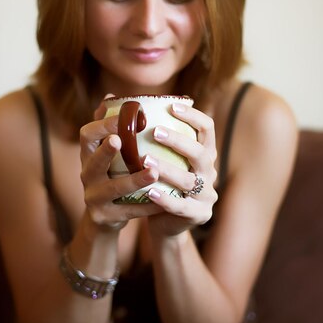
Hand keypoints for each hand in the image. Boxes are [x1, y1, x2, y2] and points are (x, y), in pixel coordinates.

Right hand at [79, 99, 161, 230]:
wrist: (103, 219)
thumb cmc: (111, 176)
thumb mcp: (106, 154)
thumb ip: (109, 128)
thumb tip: (113, 95)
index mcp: (88, 156)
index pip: (86, 135)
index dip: (100, 126)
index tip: (119, 118)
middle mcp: (86, 175)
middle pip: (92, 162)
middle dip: (105, 151)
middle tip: (120, 140)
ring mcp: (93, 198)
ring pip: (113, 189)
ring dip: (133, 180)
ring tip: (154, 171)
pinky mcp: (105, 217)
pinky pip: (129, 211)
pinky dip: (147, 205)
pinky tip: (165, 199)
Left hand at [145, 103, 217, 237]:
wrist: (167, 223)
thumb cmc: (160, 182)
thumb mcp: (160, 157)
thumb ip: (147, 134)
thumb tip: (112, 100)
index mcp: (204, 153)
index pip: (207, 128)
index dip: (193, 116)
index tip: (172, 106)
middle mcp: (210, 172)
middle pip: (200, 153)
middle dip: (178, 141)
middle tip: (155, 132)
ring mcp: (206, 195)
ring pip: (188, 180)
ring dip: (167, 169)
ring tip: (145, 160)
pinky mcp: (198, 215)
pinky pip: (181, 206)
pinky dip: (164, 198)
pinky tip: (149, 191)